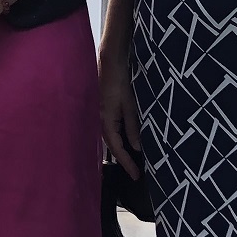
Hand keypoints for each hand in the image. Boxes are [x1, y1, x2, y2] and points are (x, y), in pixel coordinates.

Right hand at [99, 42, 142, 179]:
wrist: (109, 61)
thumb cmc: (120, 80)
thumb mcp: (130, 105)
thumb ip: (133, 126)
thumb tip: (137, 147)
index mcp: (106, 121)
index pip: (117, 148)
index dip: (127, 163)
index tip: (136, 176)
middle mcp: (99, 119)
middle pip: (111, 145)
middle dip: (122, 158)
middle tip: (135, 171)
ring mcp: (99, 113)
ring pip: (110, 136)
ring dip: (120, 148)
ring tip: (132, 159)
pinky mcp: (102, 107)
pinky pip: (109, 127)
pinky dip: (117, 136)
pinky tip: (124, 138)